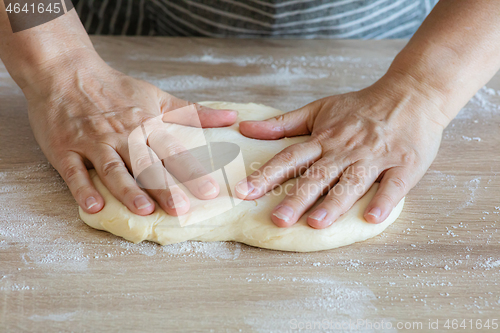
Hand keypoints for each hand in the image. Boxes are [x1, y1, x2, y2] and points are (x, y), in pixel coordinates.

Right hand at [25, 50, 236, 215]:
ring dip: (128, 190)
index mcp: (146, 125)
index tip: (210, 192)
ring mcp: (93, 142)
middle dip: (164, 188)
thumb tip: (230, 117)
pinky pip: (74, 172)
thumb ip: (193, 113)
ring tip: (144, 210)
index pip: (173, 153)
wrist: (66, 71)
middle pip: (146, 164)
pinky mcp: (66, 149)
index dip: (192, 173)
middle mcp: (122, 135)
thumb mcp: (157, 96)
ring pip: (113, 169)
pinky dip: (83, 190)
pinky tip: (94, 207)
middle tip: (181, 210)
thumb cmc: (116, 88)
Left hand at [236, 75, 445, 228]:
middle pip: (318, 175)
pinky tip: (371, 217)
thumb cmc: (361, 107)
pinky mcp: (404, 164)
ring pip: (352, 181)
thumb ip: (283, 124)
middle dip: (296, 198)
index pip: (290, 158)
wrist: (411, 94)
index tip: (244, 192)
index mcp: (325, 138)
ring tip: (315, 223)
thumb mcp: (318, 109)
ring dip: (334, 203)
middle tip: (277, 220)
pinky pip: (393, 184)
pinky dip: (384, 200)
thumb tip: (245, 129)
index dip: (266, 175)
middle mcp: (346, 149)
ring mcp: (376, 156)